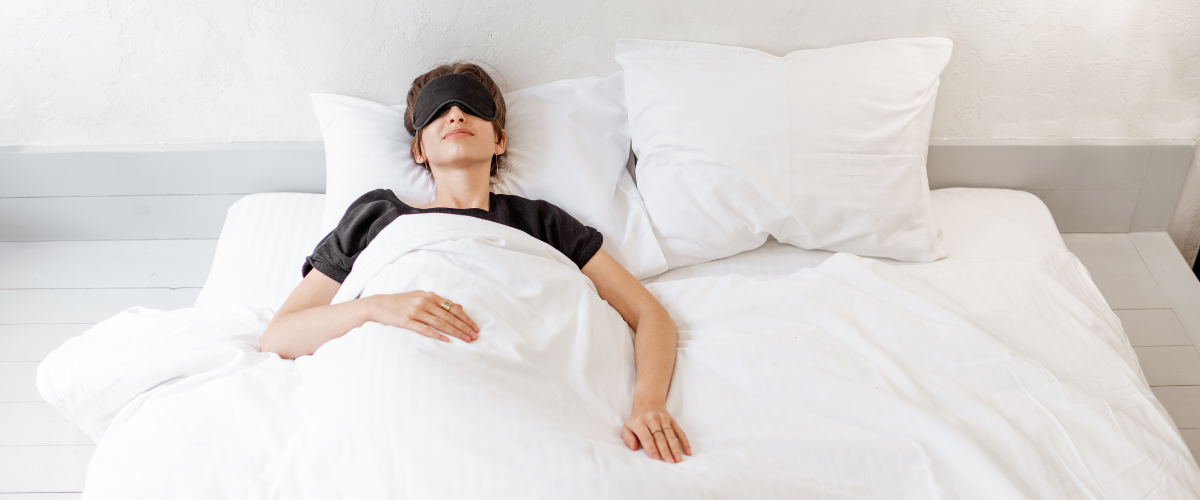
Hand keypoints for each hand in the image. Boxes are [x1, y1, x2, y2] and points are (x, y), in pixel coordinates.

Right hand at [364, 291, 478, 342]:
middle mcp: (424, 302)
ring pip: (440, 323)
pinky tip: (447, 341)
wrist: (378, 305)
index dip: (465, 319)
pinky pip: (425, 329)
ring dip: (455, 332)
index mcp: (430, 296)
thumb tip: (459, 307)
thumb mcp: (421, 297)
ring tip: (465, 340)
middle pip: (449, 317)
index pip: (453, 308)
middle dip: (464, 327)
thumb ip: (439, 302)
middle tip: (474, 336)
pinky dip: (437, 335)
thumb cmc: (401, 302)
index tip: (475, 328)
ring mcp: (415, 311)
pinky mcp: (407, 321)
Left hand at [621, 402, 690, 462]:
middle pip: (660, 437)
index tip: (655, 459)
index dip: (651, 448)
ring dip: (675, 448)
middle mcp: (652, 419)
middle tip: (669, 462)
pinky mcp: (672, 420)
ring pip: (670, 435)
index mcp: (639, 422)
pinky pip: (679, 431)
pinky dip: (684, 442)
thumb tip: (633, 447)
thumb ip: (627, 438)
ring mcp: (663, 419)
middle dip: (665, 451)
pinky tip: (687, 452)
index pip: (646, 437)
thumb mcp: (626, 427)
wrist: (648, 402)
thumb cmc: (636, 420)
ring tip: (678, 459)